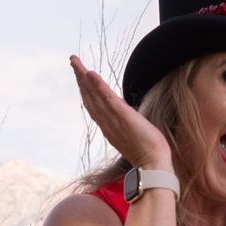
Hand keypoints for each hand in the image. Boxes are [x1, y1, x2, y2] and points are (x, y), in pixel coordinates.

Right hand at [71, 57, 171, 171]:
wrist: (153, 165)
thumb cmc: (146, 152)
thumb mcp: (131, 135)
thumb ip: (124, 126)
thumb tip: (124, 120)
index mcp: (108, 125)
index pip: (93, 104)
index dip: (85, 88)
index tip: (79, 74)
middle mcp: (106, 122)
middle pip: (89, 96)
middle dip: (80, 78)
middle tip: (72, 60)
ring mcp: (113, 119)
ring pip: (94, 95)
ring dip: (84, 77)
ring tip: (76, 62)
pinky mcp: (123, 116)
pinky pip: (108, 99)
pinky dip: (98, 86)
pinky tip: (91, 74)